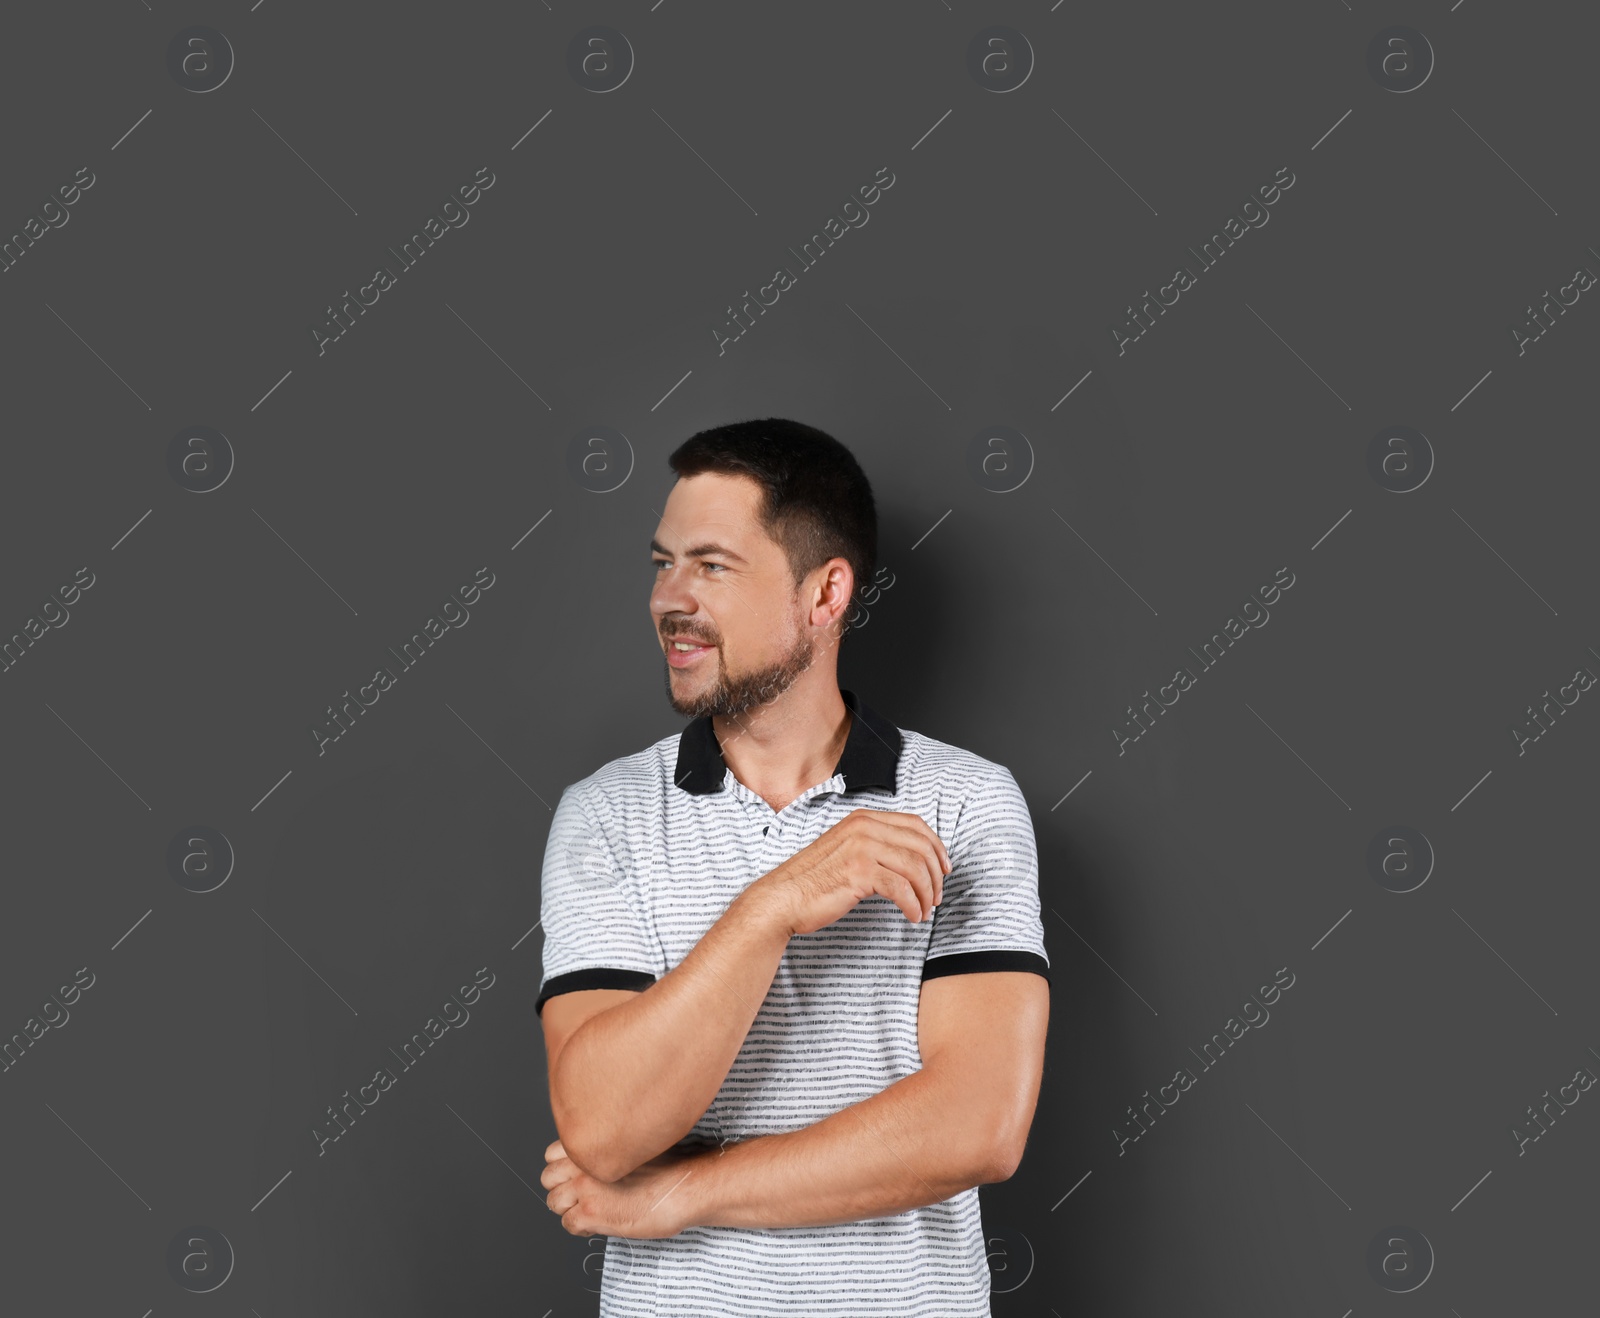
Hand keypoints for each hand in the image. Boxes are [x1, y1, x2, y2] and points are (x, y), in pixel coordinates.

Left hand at [541, 1138, 705, 1238]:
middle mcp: (582, 1165)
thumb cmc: (668, 1167)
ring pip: (554, 1203)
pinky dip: (580, 1228)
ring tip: (588, 1210)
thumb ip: (607, 1148)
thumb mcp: (633, 1144)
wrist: (682, 1187)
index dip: (562, 1166)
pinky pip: (568, 1225)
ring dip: (569, 1208)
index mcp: (592, 1144)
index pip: (552, 1153)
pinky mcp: (590, 1214)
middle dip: (561, 1187)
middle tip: (580, 1194)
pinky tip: (597, 1224)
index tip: (573, 1173)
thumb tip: (597, 1157)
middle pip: (548, 1178)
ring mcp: (584, 1189)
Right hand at [755, 808, 950, 935]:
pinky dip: (913, 905)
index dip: (937, 847)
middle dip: (936, 875)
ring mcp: (861, 848)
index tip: (944, 869)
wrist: (783, 898)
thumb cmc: (813, 881)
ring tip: (925, 910)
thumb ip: (874, 846)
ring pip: (915, 868)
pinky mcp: (859, 872)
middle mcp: (864, 827)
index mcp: (863, 819)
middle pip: (921, 846)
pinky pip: (901, 889)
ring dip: (927, 893)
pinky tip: (912, 916)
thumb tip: (910, 859)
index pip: (915, 824)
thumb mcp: (846, 850)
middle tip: (937, 896)